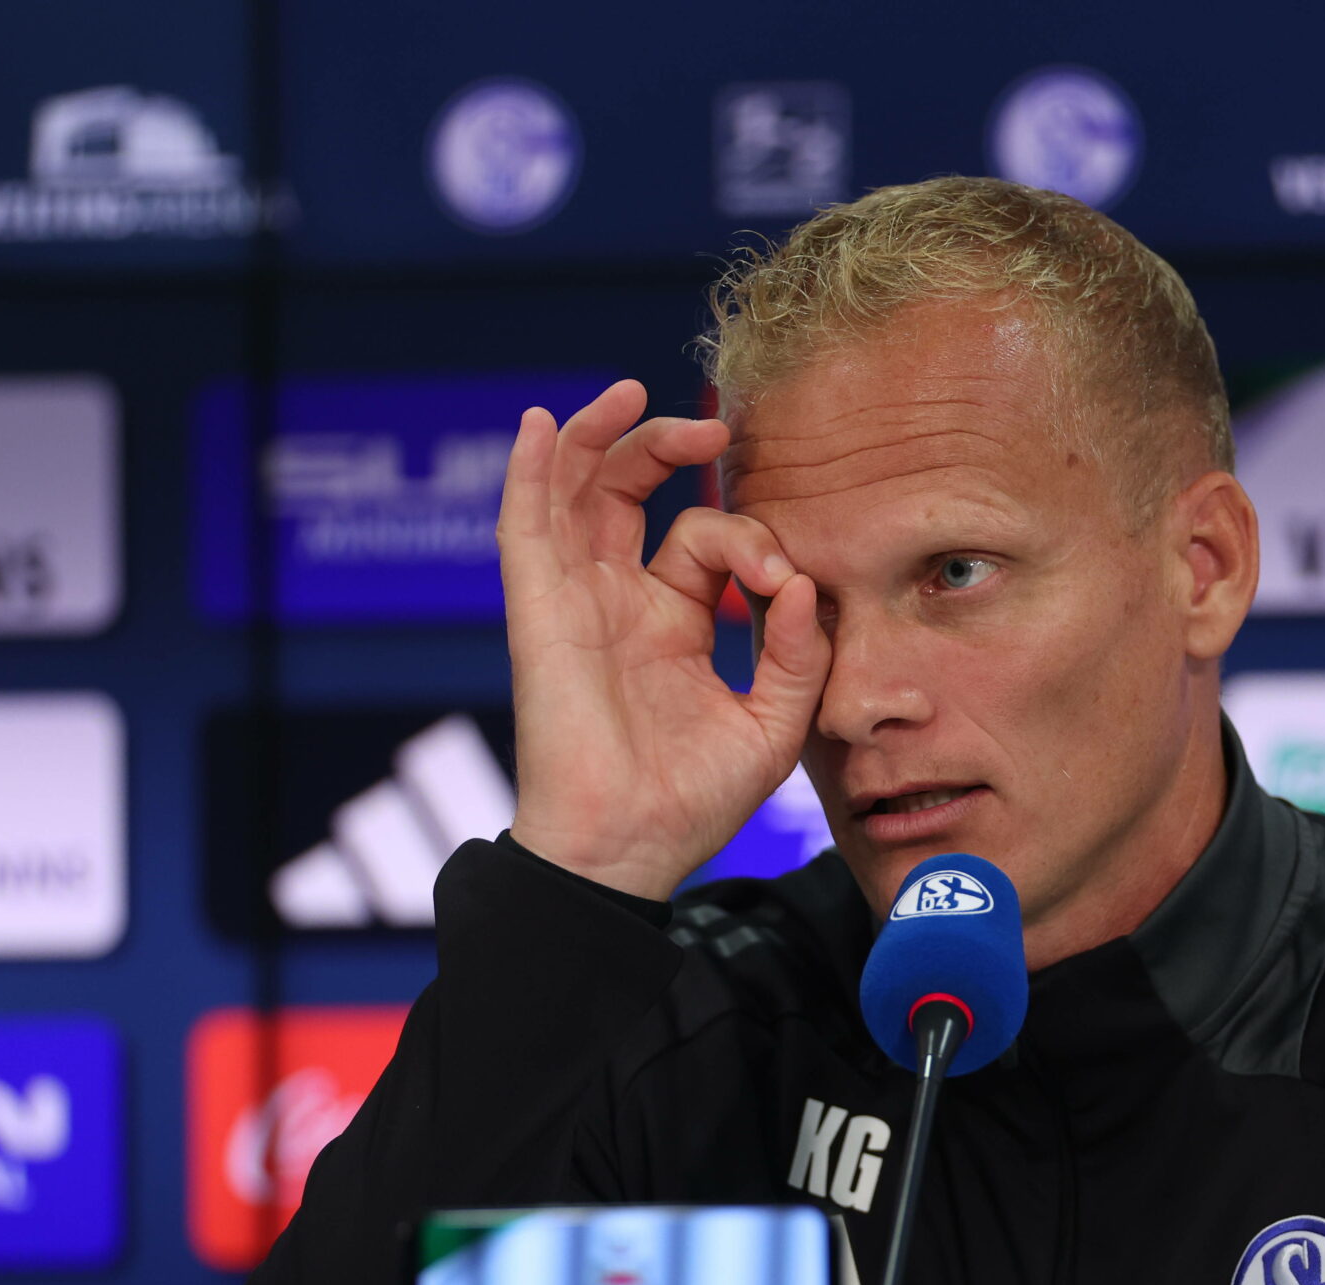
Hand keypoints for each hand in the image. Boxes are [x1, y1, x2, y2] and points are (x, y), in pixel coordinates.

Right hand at [498, 379, 827, 899]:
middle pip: (624, 493)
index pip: (702, 541)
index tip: (784, 582)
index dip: (750, 541)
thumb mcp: (773, 722)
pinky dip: (529, 474)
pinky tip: (542, 425)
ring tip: (629, 393)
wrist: (629, 851)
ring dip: (595, 436)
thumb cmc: (692, 802)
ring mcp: (573, 605)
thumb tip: (800, 581)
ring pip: (571, 494)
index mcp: (667, 624)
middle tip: (715, 429)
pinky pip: (524, 530)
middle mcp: (614, 604)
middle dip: (664, 447)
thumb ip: (797, 651)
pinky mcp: (540, 616)